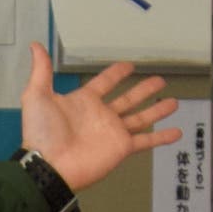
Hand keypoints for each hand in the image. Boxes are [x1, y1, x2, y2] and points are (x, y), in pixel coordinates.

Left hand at [18, 43, 181, 192]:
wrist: (48, 165)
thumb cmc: (41, 133)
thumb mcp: (36, 96)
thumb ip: (41, 71)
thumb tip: (35, 45)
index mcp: (84, 101)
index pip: (104, 83)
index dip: (116, 74)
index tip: (128, 65)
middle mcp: (101, 116)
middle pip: (128, 99)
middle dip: (143, 89)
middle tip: (160, 80)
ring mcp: (113, 132)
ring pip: (141, 117)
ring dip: (157, 110)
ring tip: (174, 102)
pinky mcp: (121, 148)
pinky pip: (146, 141)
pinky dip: (161, 138)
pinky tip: (177, 133)